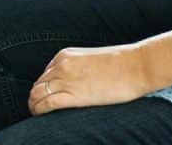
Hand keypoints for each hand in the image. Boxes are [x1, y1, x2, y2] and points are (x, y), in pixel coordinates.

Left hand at [28, 45, 150, 115]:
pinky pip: (46, 104)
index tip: (45, 96)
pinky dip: (39, 110)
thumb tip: (72, 82)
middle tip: (37, 107)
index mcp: (64, 55)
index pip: (44, 74)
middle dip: (36, 96)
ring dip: (34, 104)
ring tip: (36, 112)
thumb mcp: (90, 60)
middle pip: (38, 84)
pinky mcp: (73, 95)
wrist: (136, 66)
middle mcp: (61, 65)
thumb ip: (76, 68)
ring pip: (37, 94)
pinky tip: (39, 115)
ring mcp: (66, 79)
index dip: (43, 87)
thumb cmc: (121, 64)